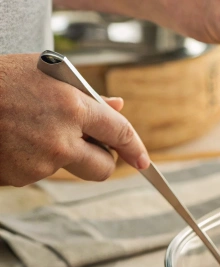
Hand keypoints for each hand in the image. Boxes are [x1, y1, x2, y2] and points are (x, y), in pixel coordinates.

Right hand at [0, 54, 149, 186]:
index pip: (120, 133)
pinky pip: (37, 173)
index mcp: (72, 107)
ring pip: (68, 170)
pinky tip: (12, 140)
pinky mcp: (21, 177)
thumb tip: (118, 108)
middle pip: (103, 168)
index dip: (135, 148)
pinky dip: (30, 161)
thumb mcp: (46, 74)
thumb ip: (86, 95)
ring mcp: (41, 162)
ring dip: (60, 157)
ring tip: (31, 130)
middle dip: (101, 161)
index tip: (144, 161)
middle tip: (89, 149)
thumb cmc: (0, 80)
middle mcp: (61, 139)